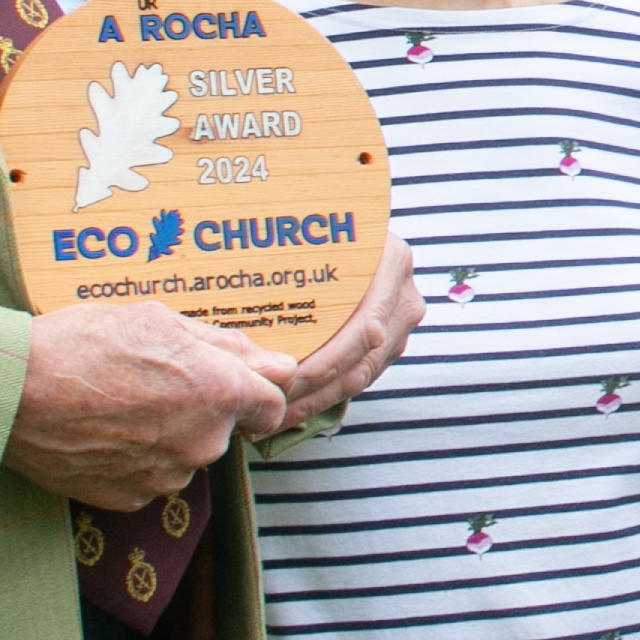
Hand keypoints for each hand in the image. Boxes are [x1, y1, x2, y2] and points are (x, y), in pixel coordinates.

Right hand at [7, 303, 288, 511]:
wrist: (11, 394)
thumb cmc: (83, 345)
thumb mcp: (159, 321)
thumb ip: (225, 346)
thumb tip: (273, 362)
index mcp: (221, 393)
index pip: (274, 405)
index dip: (257, 392)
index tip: (235, 384)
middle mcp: (203, 443)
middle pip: (224, 429)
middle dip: (202, 408)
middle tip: (153, 381)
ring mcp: (166, 476)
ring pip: (185, 454)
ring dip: (168, 434)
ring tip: (118, 404)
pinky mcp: (129, 498)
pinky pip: (149, 477)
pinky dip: (135, 459)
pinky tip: (101, 432)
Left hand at [243, 237, 420, 432]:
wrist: (357, 222)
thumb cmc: (326, 225)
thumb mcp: (316, 231)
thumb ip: (291, 254)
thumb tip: (236, 274)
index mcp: (391, 263)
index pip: (363, 332)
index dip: (322, 364)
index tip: (281, 381)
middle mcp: (403, 296)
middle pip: (361, 363)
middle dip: (311, 395)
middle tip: (267, 410)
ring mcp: (400, 322)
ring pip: (359, 378)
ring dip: (314, 402)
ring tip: (271, 418)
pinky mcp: (389, 341)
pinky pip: (357, 376)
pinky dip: (323, 395)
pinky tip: (289, 406)